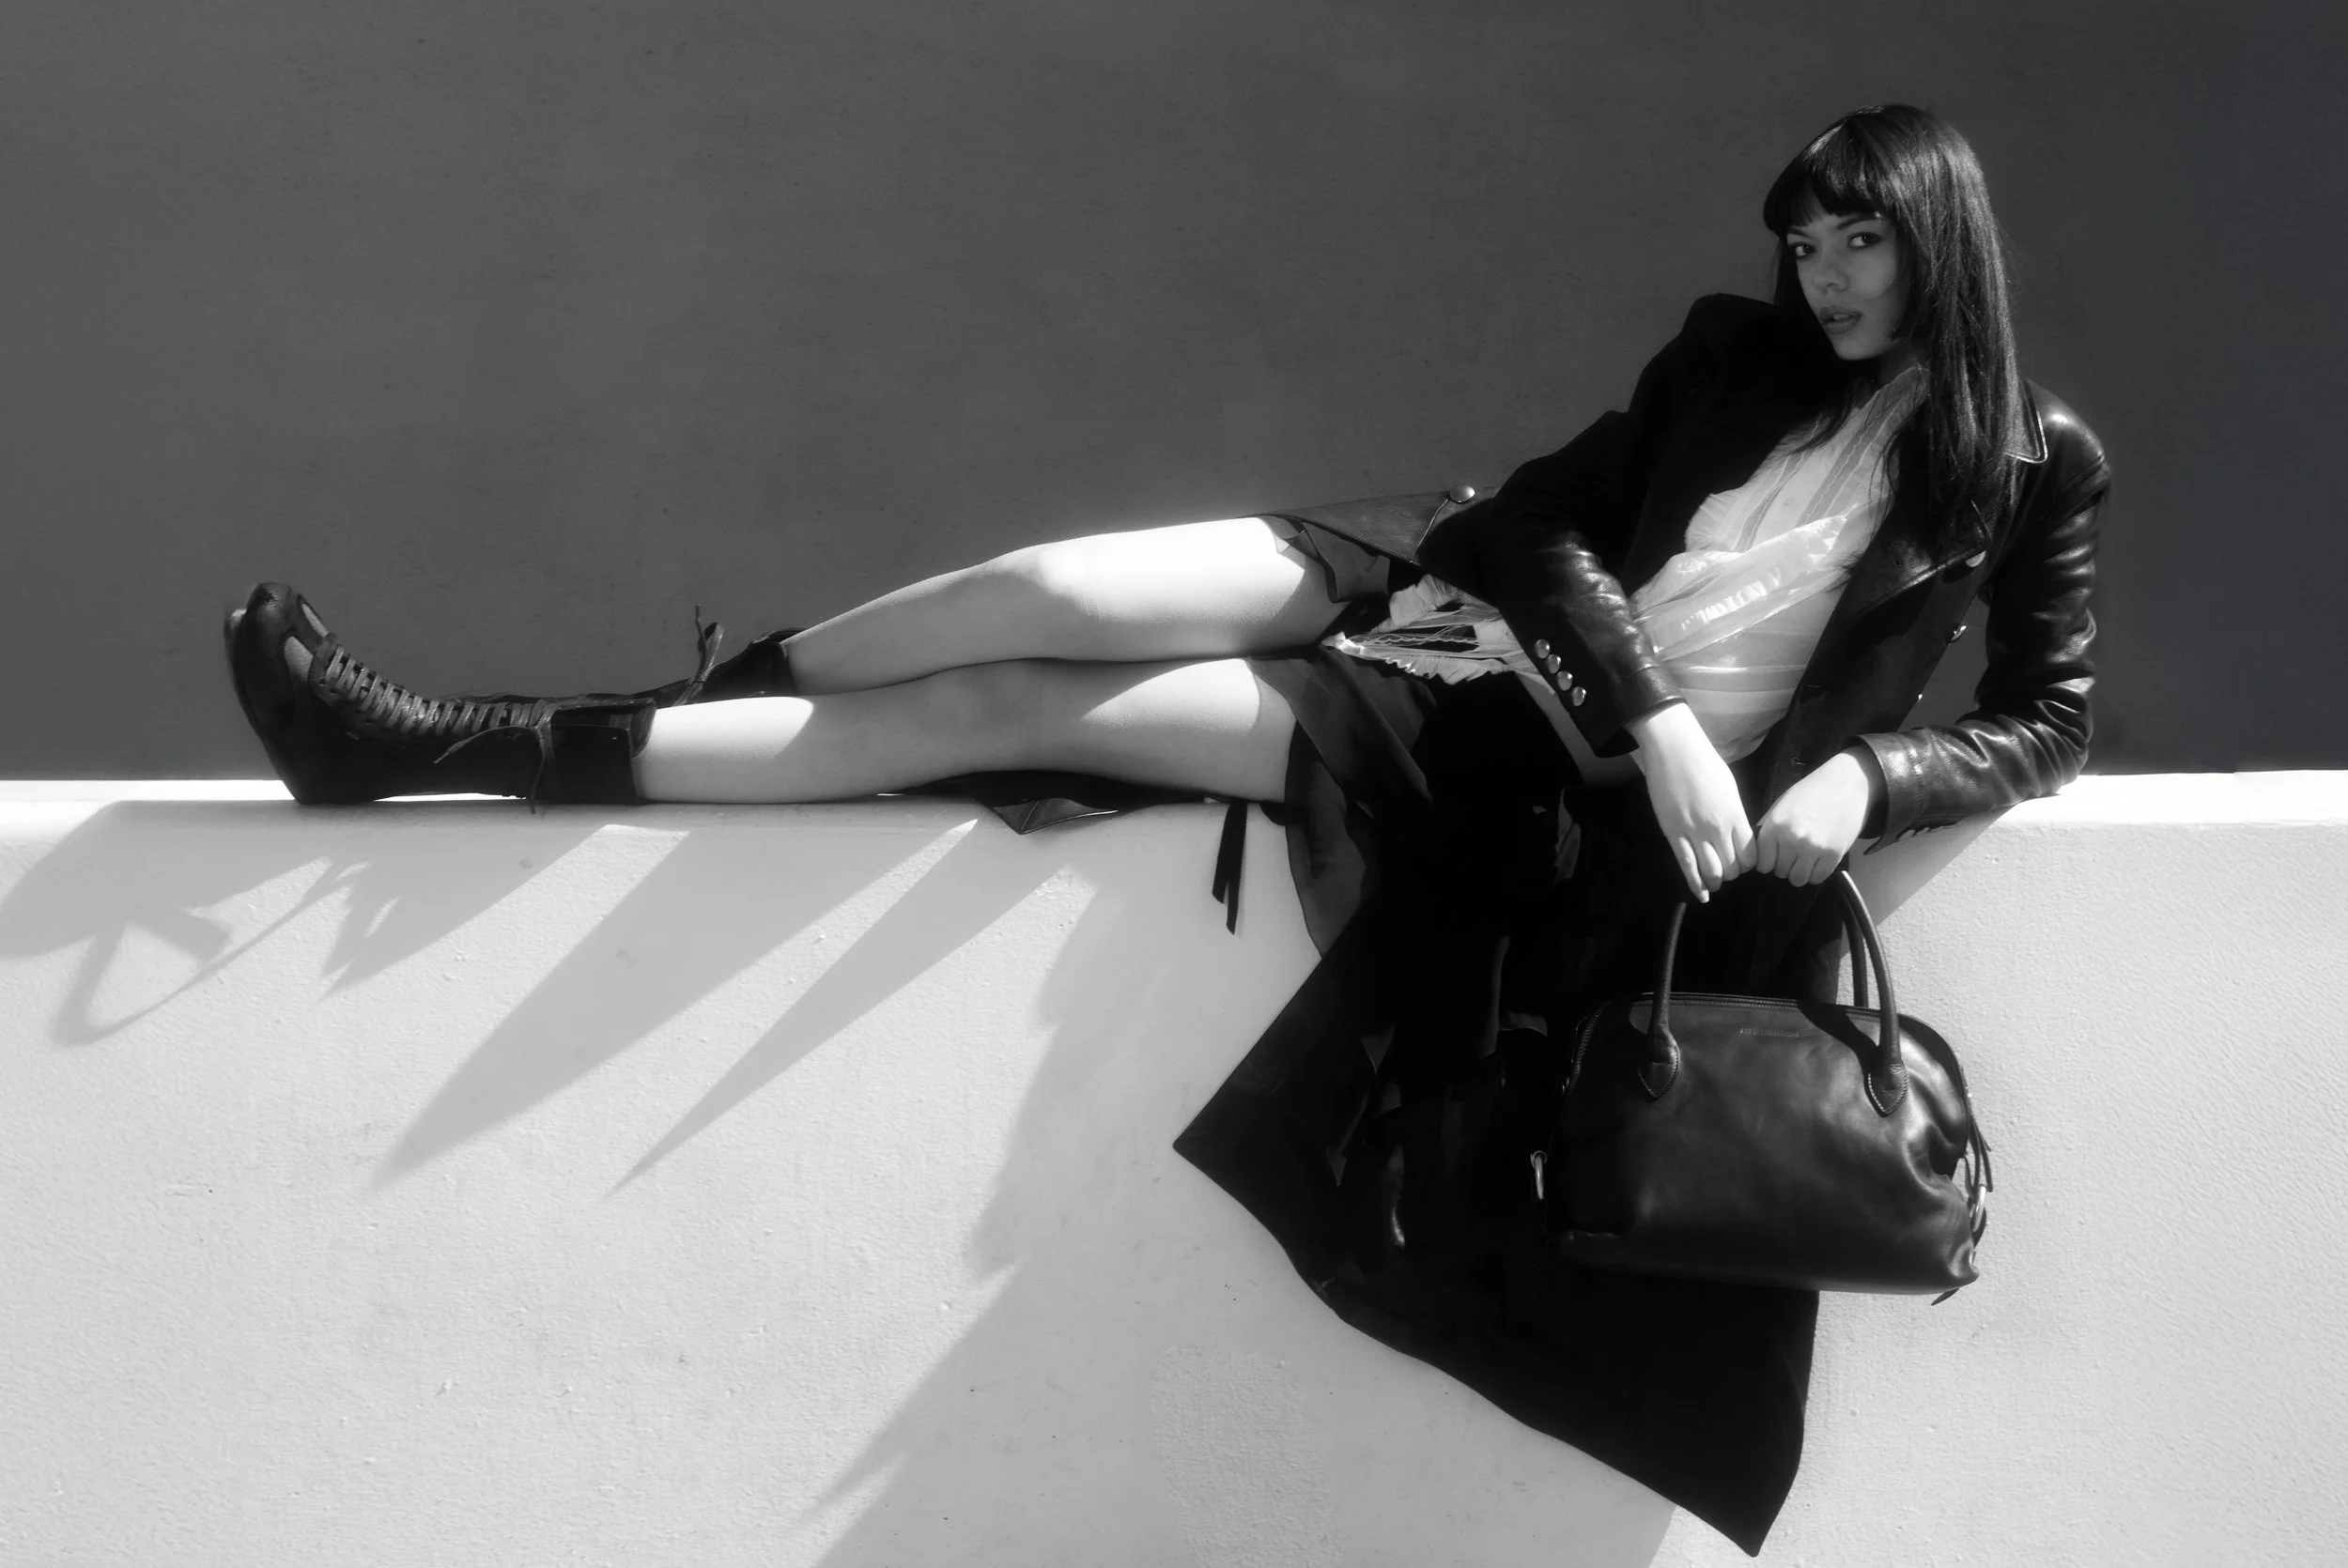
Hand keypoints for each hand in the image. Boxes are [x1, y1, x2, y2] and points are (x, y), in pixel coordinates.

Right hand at [1628, 702, 1753, 902]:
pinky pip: (1687, 866)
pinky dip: (1695, 885)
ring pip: (1712, 871)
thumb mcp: (1729, 789)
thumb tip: (1736, 835)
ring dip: (1716, 881)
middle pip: (1732, 866)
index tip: (1743, 863)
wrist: (1675, 750)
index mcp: (1736, 815)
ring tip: (1715, 884)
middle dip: (1732, 874)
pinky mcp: (1673, 833)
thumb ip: (1734, 815)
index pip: (1750, 855)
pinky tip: (1701, 896)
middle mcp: (1718, 828)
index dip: (1748, 864)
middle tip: (1728, 872)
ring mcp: (1694, 832)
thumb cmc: (1704, 764)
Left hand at [1753, 749, 1878, 885]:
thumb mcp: (1781, 805)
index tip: (1774, 857)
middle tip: (1793, 855)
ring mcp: (1813, 849)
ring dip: (1799, 872)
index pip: (1762, 863)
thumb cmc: (1811, 792)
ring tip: (1805, 859)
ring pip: (1797, 879)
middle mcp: (1791, 839)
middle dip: (1784, 866)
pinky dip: (1816, 873)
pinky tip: (1818, 861)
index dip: (1767, 862)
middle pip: (1779, 872)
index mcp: (1775, 826)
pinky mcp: (1833, 855)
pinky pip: (1817, 878)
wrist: (1846, 783)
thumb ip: (1768, 829)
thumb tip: (1757, 853)